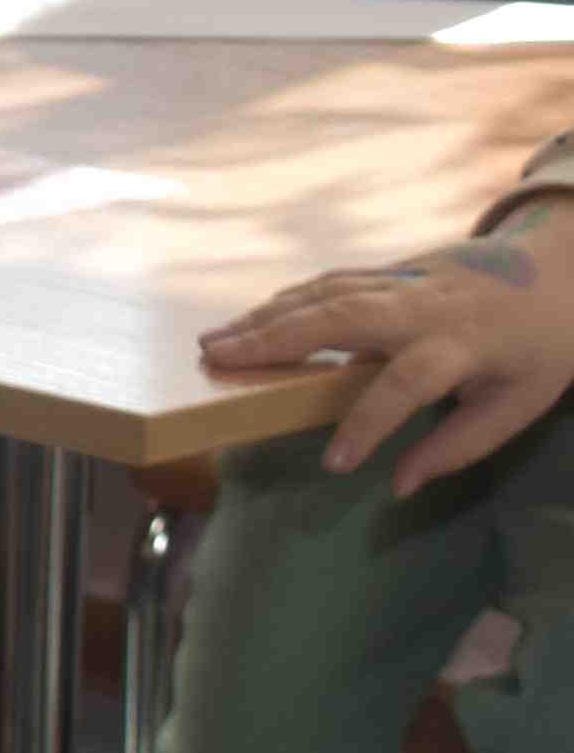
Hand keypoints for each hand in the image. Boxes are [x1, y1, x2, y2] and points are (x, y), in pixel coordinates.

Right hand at [203, 208, 573, 496]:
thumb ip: (459, 446)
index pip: (408, 385)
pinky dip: (286, 299)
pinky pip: (332, 282)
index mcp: (463, 346)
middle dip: (276, 340)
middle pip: (342, 318)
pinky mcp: (393, 267)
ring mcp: (404, 280)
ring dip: (266, 316)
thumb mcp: (521, 405)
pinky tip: (253, 317)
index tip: (334, 463)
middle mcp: (424, 308)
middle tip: (216, 360)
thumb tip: (398, 485)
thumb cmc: (543, 347)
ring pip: (325, 293)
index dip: (371, 424)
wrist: (562, 268)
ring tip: (213, 340)